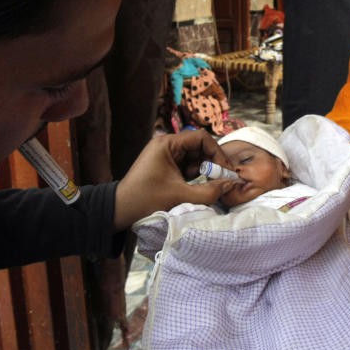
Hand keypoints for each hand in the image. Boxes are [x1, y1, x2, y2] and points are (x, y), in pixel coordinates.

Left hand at [113, 129, 233, 229]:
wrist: (120, 210)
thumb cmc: (145, 200)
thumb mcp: (180, 197)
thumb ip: (208, 191)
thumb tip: (230, 184)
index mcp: (167, 144)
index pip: (201, 138)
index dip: (217, 153)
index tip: (225, 170)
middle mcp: (167, 145)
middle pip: (199, 147)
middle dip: (212, 163)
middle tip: (222, 179)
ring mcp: (166, 156)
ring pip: (195, 157)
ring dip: (205, 170)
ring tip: (212, 185)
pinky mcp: (166, 166)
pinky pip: (187, 166)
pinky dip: (196, 175)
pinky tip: (200, 187)